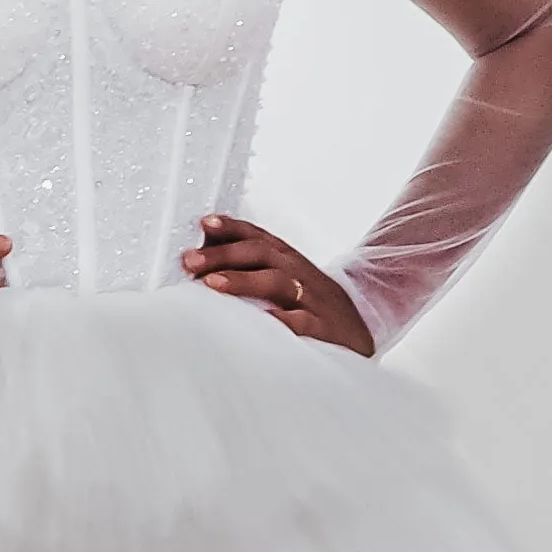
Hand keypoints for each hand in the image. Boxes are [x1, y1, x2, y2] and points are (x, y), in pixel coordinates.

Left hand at [181, 212, 372, 353]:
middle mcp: (297, 273)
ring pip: (276, 283)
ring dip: (243, 281)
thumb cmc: (310, 303)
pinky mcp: (323, 328)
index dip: (231, 227)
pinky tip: (263, 320)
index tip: (204, 223)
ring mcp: (311, 299)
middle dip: (223, 254)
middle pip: (260, 254)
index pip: (256, 236)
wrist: (362, 329)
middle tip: (190, 261)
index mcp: (286, 260)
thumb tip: (200, 258)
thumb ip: (247, 268)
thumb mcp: (283, 279)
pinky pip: (303, 322)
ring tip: (212, 284)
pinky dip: (283, 320)